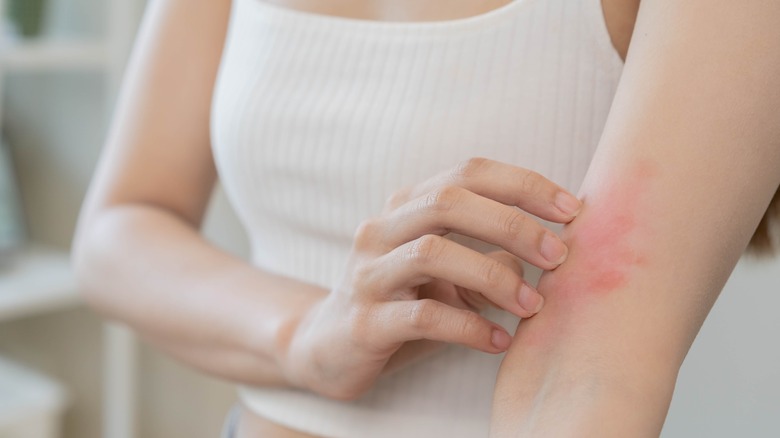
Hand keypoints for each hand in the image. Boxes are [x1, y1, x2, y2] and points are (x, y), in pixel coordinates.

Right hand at [280, 158, 581, 399]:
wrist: (330, 346)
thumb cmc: (403, 302)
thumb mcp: (448, 274)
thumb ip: (489, 257)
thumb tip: (543, 257)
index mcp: (405, 207)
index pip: (467, 174)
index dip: (522, 184)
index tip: (571, 209)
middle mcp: (382, 230)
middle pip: (449, 202)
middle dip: (512, 224)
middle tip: (558, 255)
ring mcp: (369, 274)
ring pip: (432, 253)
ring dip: (494, 276)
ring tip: (532, 305)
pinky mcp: (365, 321)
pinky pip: (421, 315)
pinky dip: (469, 325)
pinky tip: (498, 340)